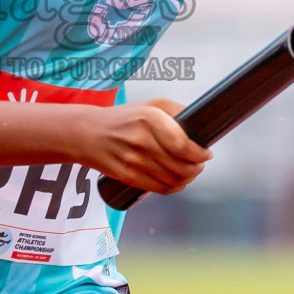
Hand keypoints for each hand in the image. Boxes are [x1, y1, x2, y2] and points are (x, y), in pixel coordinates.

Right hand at [80, 98, 210, 193]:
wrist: (87, 133)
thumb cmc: (122, 118)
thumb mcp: (150, 104)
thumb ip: (176, 111)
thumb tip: (201, 124)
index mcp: (149, 118)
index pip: (183, 145)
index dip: (199, 154)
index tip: (206, 153)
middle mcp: (141, 139)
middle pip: (181, 165)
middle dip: (196, 168)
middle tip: (199, 164)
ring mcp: (133, 160)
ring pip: (172, 179)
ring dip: (187, 179)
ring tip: (190, 173)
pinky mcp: (127, 176)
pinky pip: (159, 188)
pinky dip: (174, 188)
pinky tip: (177, 182)